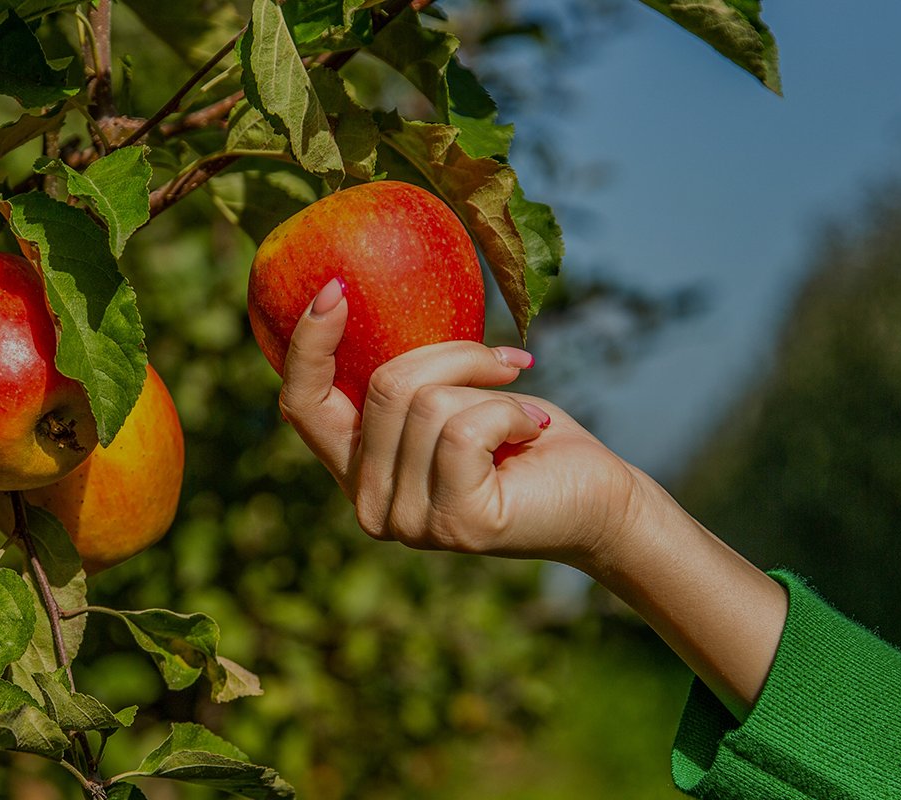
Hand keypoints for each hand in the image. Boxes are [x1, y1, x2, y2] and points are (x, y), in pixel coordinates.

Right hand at [277, 279, 787, 709]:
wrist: (599, 499)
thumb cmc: (527, 436)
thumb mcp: (455, 393)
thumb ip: (407, 376)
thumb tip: (353, 294)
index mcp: (356, 470)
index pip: (302, 405)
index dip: (309, 343)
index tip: (337, 286)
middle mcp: (368, 505)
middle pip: (383, 386)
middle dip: (452, 355)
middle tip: (506, 363)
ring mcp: (407, 522)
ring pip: (425, 404)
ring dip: (487, 385)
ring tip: (524, 411)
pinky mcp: (454, 524)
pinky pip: (465, 428)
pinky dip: (510, 411)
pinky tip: (535, 431)